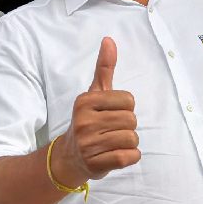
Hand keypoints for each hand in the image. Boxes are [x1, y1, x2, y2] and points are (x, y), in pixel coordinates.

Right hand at [54, 37, 139, 182]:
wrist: (69, 157)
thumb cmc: (88, 121)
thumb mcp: (94, 94)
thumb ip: (104, 68)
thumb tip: (109, 39)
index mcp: (85, 101)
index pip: (129, 100)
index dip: (125, 108)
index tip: (110, 114)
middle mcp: (84, 121)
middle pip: (132, 121)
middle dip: (127, 127)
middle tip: (111, 131)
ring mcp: (88, 144)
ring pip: (132, 139)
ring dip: (128, 143)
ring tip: (112, 143)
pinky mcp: (95, 164)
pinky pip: (129, 157)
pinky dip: (129, 157)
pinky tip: (116, 155)